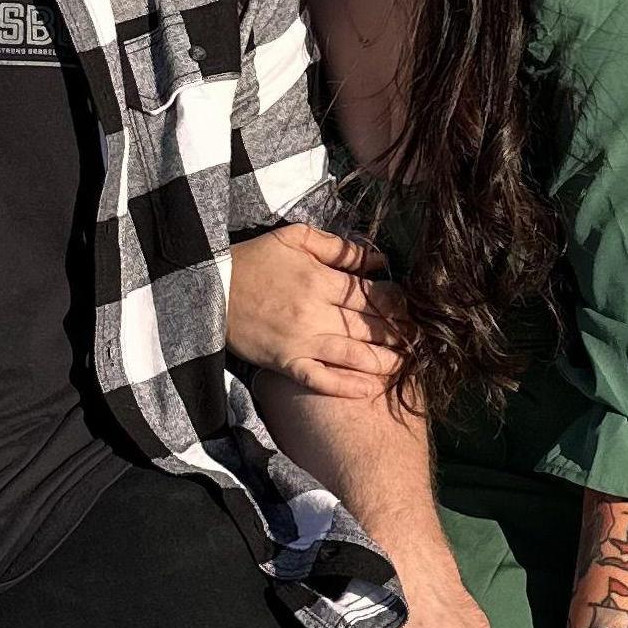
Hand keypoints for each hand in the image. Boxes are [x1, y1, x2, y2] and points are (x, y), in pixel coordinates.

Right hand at [229, 224, 401, 397]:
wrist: (209, 290)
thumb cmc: (253, 260)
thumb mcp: (294, 238)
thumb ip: (337, 246)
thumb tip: (376, 258)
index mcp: (318, 279)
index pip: (370, 293)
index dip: (396, 301)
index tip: (410, 306)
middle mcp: (314, 313)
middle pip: (368, 326)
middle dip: (398, 332)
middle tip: (418, 337)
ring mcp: (300, 342)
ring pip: (353, 355)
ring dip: (384, 360)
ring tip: (405, 362)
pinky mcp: (286, 364)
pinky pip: (321, 380)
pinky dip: (347, 386)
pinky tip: (370, 389)